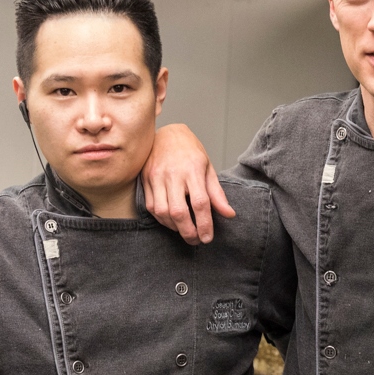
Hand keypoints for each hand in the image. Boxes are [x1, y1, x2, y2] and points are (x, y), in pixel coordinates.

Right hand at [143, 124, 234, 244]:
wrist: (167, 133)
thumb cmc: (190, 151)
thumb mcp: (208, 168)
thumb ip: (217, 193)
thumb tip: (229, 214)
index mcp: (193, 170)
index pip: (200, 203)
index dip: (204, 224)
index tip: (207, 238)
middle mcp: (173, 174)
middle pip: (179, 212)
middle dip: (188, 232)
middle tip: (195, 241)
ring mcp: (156, 177)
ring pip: (162, 212)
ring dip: (174, 227)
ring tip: (184, 231)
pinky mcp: (145, 179)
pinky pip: (151, 207)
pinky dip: (161, 219)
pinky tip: (171, 221)